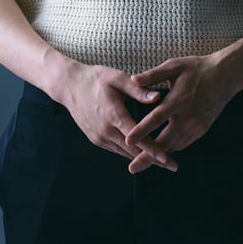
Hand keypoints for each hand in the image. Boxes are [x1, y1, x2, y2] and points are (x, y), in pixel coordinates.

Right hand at [59, 61, 177, 171]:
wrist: (69, 86)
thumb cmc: (96, 79)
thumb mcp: (117, 78)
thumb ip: (138, 89)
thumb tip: (158, 97)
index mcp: (113, 114)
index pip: (136, 137)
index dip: (153, 149)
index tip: (168, 159)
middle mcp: (105, 130)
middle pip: (133, 150)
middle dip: (153, 159)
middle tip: (173, 166)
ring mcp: (99, 137)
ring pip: (125, 152)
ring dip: (143, 158)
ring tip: (163, 162)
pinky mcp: (96, 139)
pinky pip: (117, 149)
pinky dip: (131, 152)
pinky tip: (144, 153)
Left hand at [125, 54, 234, 172]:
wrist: (225, 76)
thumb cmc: (197, 68)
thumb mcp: (174, 66)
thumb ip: (153, 75)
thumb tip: (133, 79)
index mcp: (178, 100)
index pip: (156, 118)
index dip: (142, 130)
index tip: (127, 141)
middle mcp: (187, 117)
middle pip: (165, 141)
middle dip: (148, 156)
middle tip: (132, 168)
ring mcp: (196, 126)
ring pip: (175, 146)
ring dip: (159, 156)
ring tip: (141, 165)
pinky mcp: (201, 130)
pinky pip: (183, 143)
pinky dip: (171, 149)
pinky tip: (159, 154)